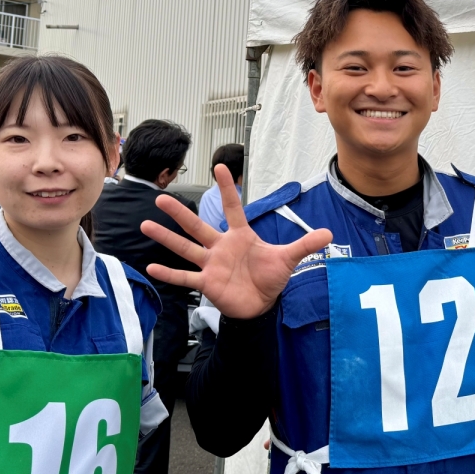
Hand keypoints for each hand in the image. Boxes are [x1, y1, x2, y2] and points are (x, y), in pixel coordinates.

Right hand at [141, 165, 332, 318]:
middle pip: (198, 226)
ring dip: (166, 238)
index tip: (220, 168)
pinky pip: (185, 278)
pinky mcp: (207, 284)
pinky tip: (151, 267)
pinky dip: (169, 274)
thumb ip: (305, 244)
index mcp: (240, 236)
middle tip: (162, 197)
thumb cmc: (270, 277)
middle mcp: (221, 247)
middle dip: (180, 213)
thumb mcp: (288, 258)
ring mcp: (211, 264)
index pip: (233, 208)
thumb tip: (329, 232)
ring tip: (145, 225)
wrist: (261, 305)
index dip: (228, 189)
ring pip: (186, 248)